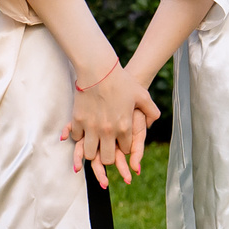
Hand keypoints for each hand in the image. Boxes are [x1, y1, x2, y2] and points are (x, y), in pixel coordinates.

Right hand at [63, 64, 159, 186]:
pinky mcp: (77, 121)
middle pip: (107, 159)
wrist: (99, 69)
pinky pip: (77, 138)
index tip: (123, 141)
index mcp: (125, 127)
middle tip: (108, 147)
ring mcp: (91, 127)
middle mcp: (108, 131)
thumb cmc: (122, 81)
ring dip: (93, 151)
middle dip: (109, 156)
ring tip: (96, 143)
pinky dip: (80, 137)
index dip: (126, 146)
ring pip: (90, 154)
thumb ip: (151, 111)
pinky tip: (85, 130)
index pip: (126, 150)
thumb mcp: (142, 95)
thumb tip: (151, 123)